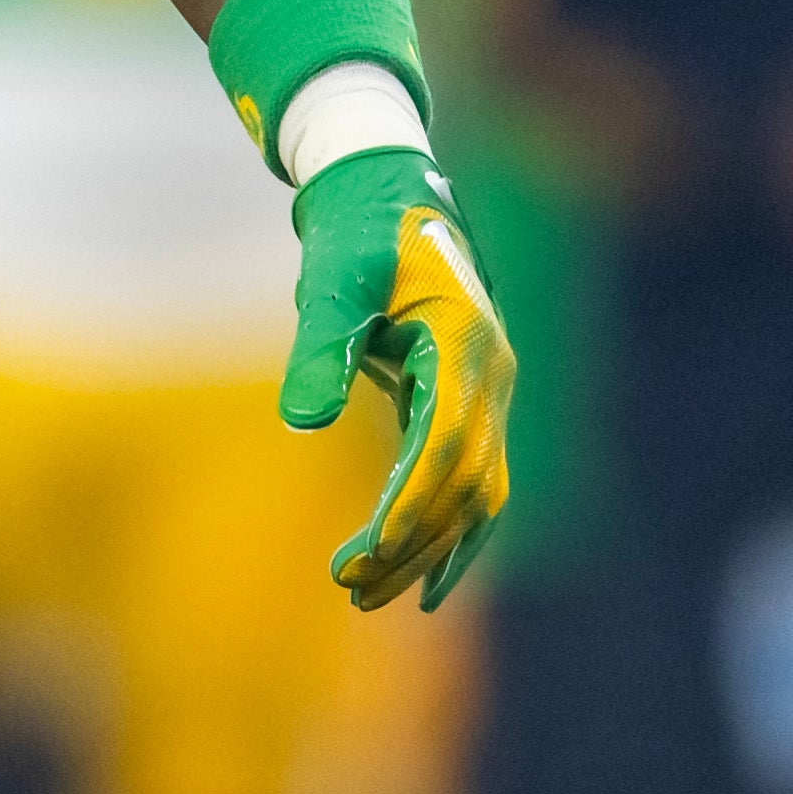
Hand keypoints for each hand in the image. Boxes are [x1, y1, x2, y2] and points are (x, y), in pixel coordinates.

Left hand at [280, 146, 515, 610]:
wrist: (389, 196)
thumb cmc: (358, 234)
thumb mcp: (334, 279)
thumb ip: (320, 344)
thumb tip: (301, 422)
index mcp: (464, 341)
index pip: (447, 443)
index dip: (412, 503)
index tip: (369, 553)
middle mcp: (491, 375)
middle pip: (466, 483)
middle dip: (413, 542)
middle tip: (350, 587)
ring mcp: (489, 394)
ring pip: (475, 495)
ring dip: (429, 550)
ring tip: (366, 597)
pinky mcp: (470, 407)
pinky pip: (473, 485)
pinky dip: (450, 537)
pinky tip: (418, 585)